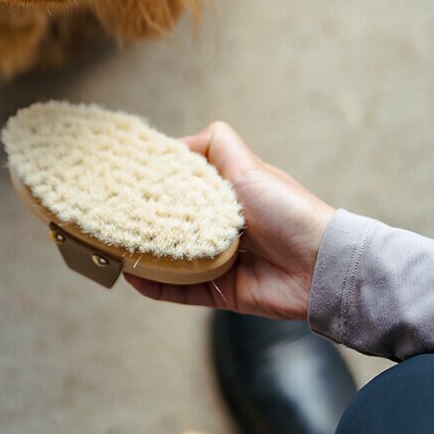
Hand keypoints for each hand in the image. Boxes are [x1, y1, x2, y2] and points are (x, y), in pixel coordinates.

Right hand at [124, 121, 334, 318]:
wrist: (320, 266)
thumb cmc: (288, 211)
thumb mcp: (249, 166)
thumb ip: (218, 145)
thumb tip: (179, 142)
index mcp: (229, 194)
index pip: (185, 185)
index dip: (158, 182)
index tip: (129, 178)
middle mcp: (222, 226)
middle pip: (175, 222)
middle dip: (145, 220)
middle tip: (113, 214)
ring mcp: (220, 260)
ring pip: (173, 259)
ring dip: (145, 255)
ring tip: (114, 247)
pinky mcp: (222, 291)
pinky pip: (182, 290)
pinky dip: (157, 286)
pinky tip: (133, 277)